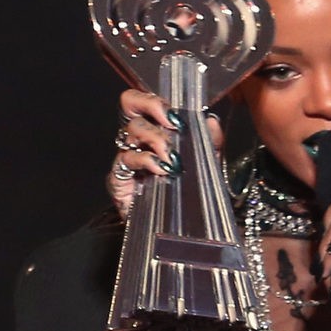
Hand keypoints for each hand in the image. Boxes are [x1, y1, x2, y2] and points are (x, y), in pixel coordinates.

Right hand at [106, 89, 223, 218]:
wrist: (174, 231)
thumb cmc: (186, 194)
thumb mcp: (206, 166)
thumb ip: (211, 143)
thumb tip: (211, 120)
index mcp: (155, 130)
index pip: (145, 101)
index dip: (155, 100)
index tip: (175, 113)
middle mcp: (137, 139)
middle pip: (131, 106)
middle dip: (152, 107)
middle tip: (171, 122)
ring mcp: (127, 158)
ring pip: (131, 130)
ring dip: (155, 138)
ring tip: (172, 155)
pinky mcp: (119, 179)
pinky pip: (126, 160)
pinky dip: (146, 160)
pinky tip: (161, 169)